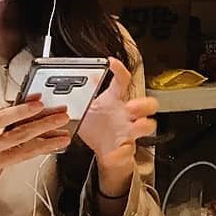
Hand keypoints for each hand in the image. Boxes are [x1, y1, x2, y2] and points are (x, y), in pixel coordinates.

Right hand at [0, 101, 70, 195]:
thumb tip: (15, 109)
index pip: (1, 119)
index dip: (22, 112)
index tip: (39, 104)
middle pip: (19, 136)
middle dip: (44, 125)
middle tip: (62, 117)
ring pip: (24, 153)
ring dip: (47, 144)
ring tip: (64, 137)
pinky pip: (13, 162)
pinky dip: (27, 152)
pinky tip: (42, 146)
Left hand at [76, 58, 157, 196]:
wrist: (102, 150)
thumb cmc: (97, 125)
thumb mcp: (86, 108)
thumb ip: (81, 96)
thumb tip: (68, 84)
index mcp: (116, 101)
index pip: (122, 81)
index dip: (119, 70)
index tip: (111, 63)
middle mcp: (127, 115)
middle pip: (148, 104)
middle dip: (143, 103)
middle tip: (131, 106)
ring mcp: (129, 132)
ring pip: (147, 126)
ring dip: (143, 125)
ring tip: (136, 126)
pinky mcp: (125, 149)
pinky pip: (128, 151)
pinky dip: (121, 153)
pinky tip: (113, 153)